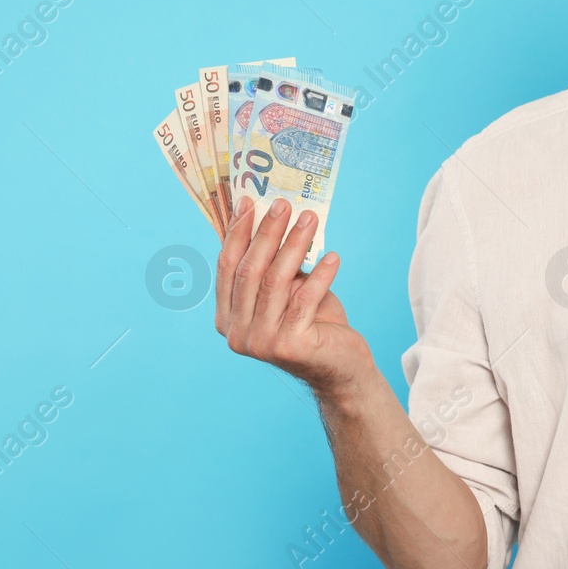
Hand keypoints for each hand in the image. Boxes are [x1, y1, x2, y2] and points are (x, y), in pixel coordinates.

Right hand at [215, 195, 372, 397]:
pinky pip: (304, 300)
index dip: (237, 234)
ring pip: (275, 282)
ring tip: (310, 219)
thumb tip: (270, 215)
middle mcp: (237, 333)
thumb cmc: (313, 322)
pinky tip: (334, 257)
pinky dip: (320, 275)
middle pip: (250, 271)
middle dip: (267, 233)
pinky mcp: (290, 346)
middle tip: (284, 204)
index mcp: (227, 318)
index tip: (248, 202)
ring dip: (294, 245)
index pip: (227, 268)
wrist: (340, 366)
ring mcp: (261, 342)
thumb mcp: (288, 290)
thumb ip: (273, 265)